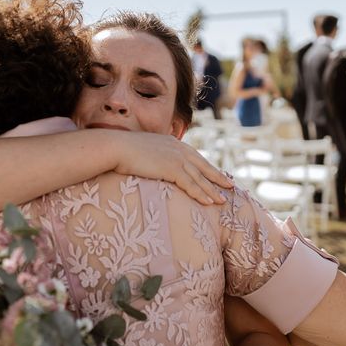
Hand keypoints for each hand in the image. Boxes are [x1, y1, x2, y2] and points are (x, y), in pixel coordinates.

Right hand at [112, 131, 232, 204]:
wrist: (115, 148)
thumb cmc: (122, 151)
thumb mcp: (142, 150)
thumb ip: (152, 156)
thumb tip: (151, 163)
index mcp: (172, 143)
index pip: (194, 157)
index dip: (207, 167)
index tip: (217, 174)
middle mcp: (178, 148)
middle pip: (203, 166)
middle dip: (217, 177)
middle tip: (230, 186)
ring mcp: (176, 158)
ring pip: (199, 177)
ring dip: (212, 190)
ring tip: (222, 200)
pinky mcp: (171, 168)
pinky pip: (191, 184)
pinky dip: (201, 193)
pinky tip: (209, 202)